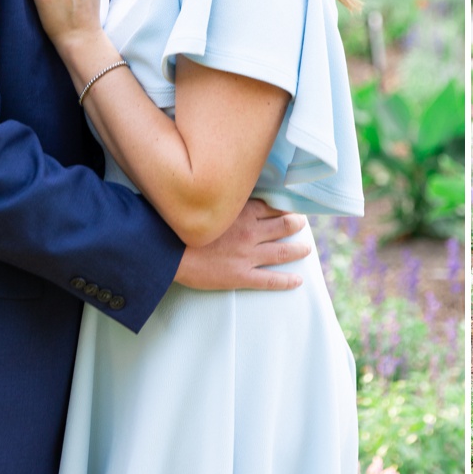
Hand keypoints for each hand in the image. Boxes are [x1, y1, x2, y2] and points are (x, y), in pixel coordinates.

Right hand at [174, 198, 308, 290]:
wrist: (166, 250)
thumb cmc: (180, 224)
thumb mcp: (206, 203)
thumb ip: (223, 200)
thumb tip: (232, 192)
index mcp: (242, 212)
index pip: (272, 207)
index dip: (284, 207)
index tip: (291, 207)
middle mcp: (250, 232)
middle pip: (283, 226)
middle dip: (296, 224)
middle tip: (302, 224)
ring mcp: (247, 255)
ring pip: (282, 252)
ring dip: (298, 250)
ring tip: (306, 249)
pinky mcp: (240, 276)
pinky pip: (270, 280)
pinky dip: (287, 281)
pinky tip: (297, 281)